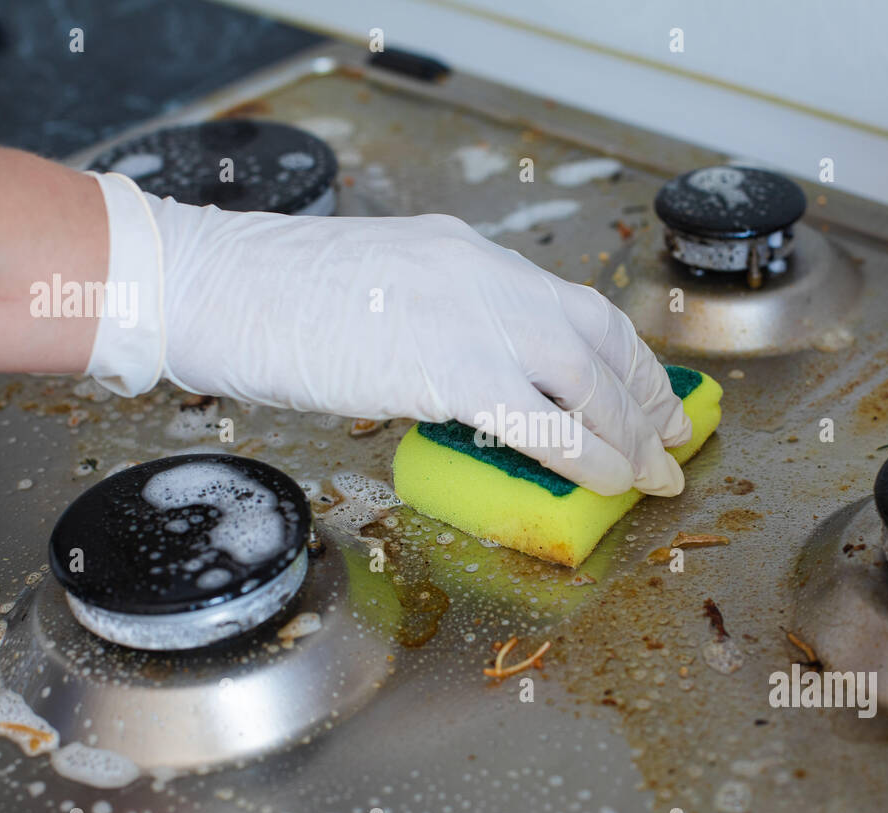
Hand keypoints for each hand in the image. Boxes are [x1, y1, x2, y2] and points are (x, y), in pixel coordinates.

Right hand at [84, 172, 692, 495]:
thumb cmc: (273, 297)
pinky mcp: (448, 368)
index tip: (648, 393)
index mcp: (466, 255)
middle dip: (645, 395)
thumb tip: (475, 380)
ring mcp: (469, 316)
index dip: (623, 354)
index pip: (572, 303)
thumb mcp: (377, 290)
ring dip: (628, 431)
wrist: (214, 286)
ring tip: (652, 476)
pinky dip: (586, 456)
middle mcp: (484, 275)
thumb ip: (436, 321)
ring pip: (584, 377)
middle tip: (673, 440)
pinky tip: (609, 483)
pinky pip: (542, 422)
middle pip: (595, 335)